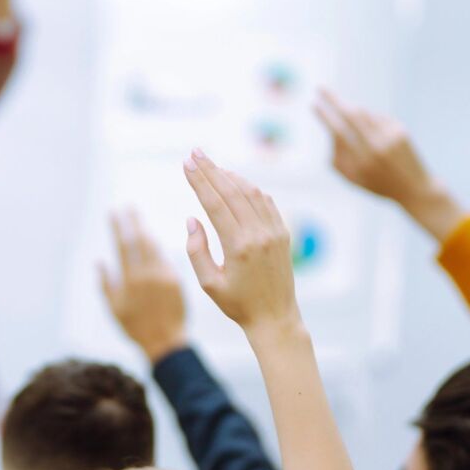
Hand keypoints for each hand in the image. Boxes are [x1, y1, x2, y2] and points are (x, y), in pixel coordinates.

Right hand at [100, 209, 187, 362]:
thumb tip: (99, 262)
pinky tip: (153, 240)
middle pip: (140, 240)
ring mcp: (164, 276)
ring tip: (139, 219)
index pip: (123, 245)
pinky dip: (158, 248)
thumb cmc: (135, 328)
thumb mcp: (114, 309)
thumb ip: (106, 284)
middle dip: (134, 221)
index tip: (114, 211)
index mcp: (130, 280)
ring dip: (146, 231)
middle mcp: (148, 275)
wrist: (165, 342)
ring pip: (154, 247)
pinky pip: (166, 258)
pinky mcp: (177, 280)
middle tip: (129, 207)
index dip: (119, 226)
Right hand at [182, 149, 297, 333]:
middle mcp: (259, 234)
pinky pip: (266, 202)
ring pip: (251, 192)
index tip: (186, 163)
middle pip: (232, 191)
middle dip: (211, 169)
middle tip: (195, 152)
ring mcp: (274, 231)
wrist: (275, 317)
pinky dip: (250, 188)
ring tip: (213, 165)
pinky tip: (237, 182)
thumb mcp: (209, 284)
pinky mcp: (283, 233)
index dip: (199, 180)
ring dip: (230, 175)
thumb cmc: (237, 305)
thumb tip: (192, 219)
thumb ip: (197, 251)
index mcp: (238, 246)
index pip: (215, 203)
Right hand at [314, 89, 463, 241]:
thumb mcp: (352, 178)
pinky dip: (370, 122)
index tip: (313, 104)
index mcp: (361, 161)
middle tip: (320, 88)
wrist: (414, 188)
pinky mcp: (400, 129)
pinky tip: (380, 141)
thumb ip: (336, 157)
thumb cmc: (377, 184)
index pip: (338, 131)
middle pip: (351, 113)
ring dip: (353, 114)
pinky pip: (378, 118)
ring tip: (361, 136)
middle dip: (333, 99)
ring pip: (365, 114)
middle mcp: (376, 146)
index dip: (325, 116)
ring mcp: (390, 136)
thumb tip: (331, 131)